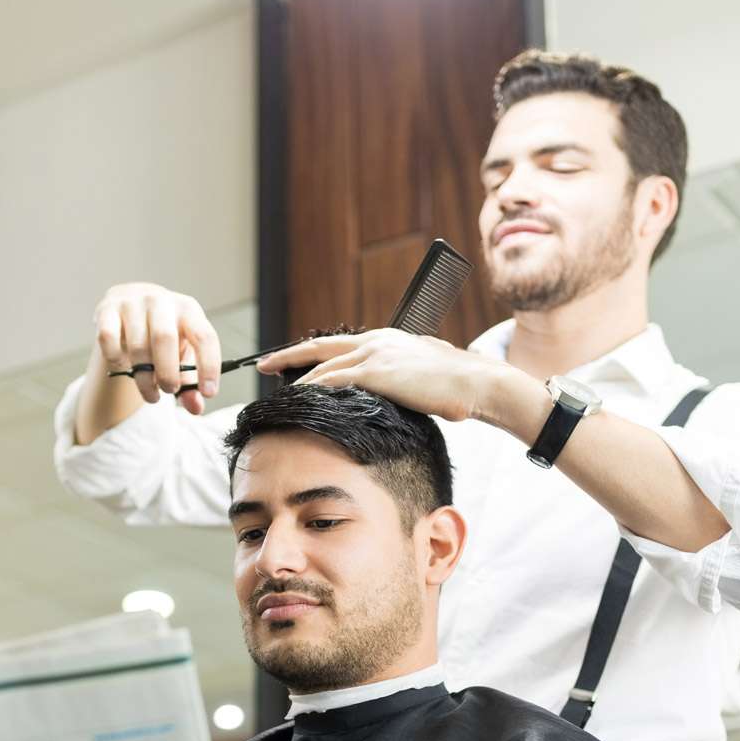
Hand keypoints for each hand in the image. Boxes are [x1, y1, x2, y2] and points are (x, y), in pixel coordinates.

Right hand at [92, 282, 222, 413]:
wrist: (132, 302)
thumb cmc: (164, 334)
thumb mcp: (183, 352)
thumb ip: (190, 381)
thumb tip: (195, 407)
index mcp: (188, 310)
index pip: (204, 336)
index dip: (208, 366)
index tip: (208, 393)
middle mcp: (161, 301)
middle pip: (165, 338)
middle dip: (168, 373)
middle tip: (169, 391)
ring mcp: (132, 302)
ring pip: (137, 345)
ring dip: (144, 378)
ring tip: (150, 393)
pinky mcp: (107, 309)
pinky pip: (108, 339)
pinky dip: (115, 360)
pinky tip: (123, 368)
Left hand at [257, 328, 519, 423]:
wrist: (477, 382)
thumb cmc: (457, 386)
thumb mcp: (423, 375)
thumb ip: (402, 378)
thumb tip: (393, 393)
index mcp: (385, 340)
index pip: (339, 345)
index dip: (311, 354)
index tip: (290, 362)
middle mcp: (376, 340)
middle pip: (320, 346)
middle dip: (287, 355)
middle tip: (262, 364)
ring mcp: (375, 354)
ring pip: (323, 365)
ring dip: (295, 379)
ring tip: (274, 392)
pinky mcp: (377, 372)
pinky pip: (334, 380)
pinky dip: (313, 390)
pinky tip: (297, 400)